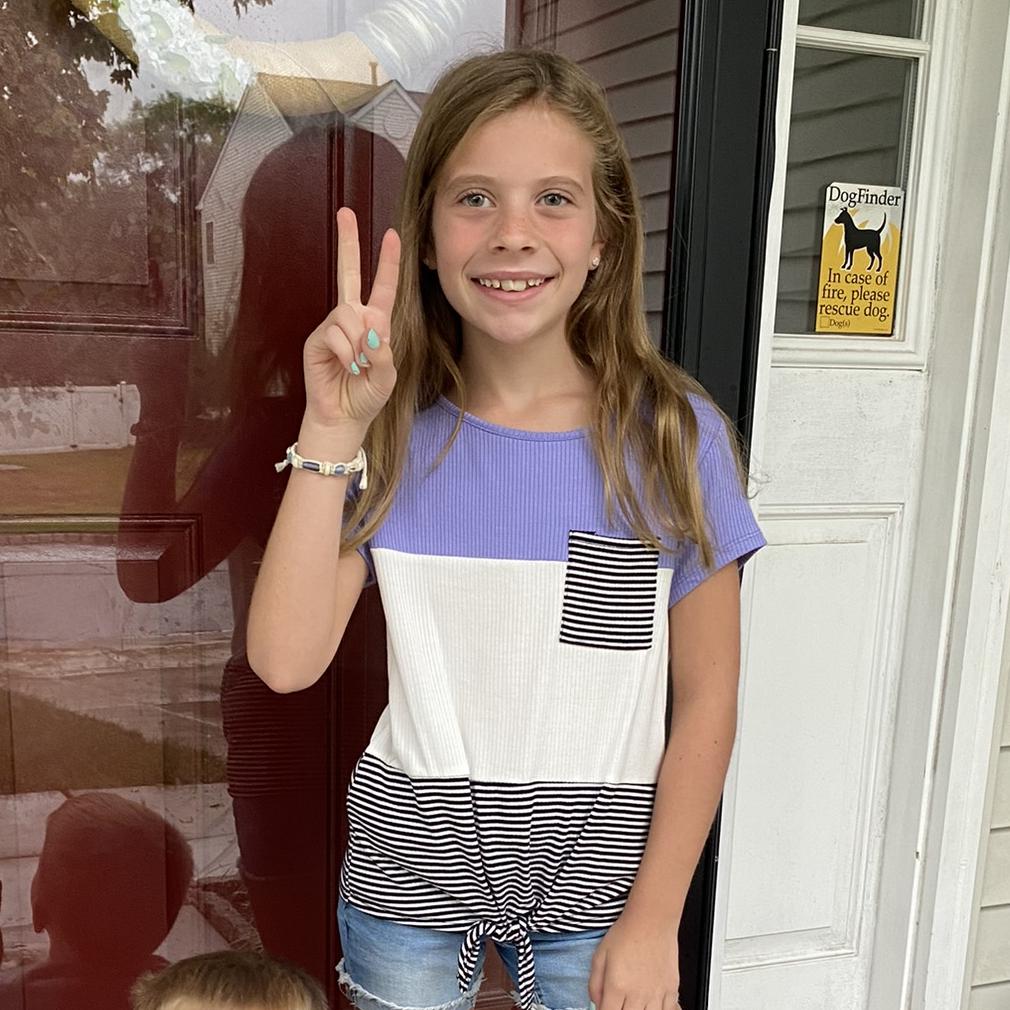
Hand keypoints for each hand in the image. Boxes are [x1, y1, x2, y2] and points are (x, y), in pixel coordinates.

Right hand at [302, 207, 400, 429]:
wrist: (343, 418)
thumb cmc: (366, 397)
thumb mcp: (387, 376)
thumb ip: (385, 352)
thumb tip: (371, 328)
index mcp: (376, 325)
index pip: (383, 288)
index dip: (387, 262)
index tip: (391, 235)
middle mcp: (353, 320)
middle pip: (349, 273)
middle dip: (348, 242)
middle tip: (345, 212)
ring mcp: (333, 328)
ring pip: (349, 313)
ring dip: (360, 342)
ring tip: (361, 365)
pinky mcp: (317, 340)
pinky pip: (335, 333)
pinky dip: (347, 352)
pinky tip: (348, 368)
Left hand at [589, 909, 681, 1009]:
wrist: (652, 919)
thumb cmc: (627, 932)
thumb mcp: (600, 955)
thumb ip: (594, 983)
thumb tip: (596, 1002)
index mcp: (617, 986)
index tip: (604, 1007)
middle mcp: (637, 994)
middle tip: (620, 1002)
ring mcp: (656, 994)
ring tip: (634, 1004)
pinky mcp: (671, 990)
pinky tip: (652, 1005)